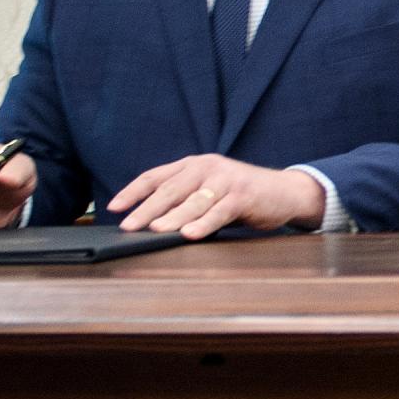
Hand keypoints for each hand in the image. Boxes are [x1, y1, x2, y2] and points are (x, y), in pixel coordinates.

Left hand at [107, 154, 325, 238]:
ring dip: (172, 217)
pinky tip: (190, 234)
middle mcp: (207, 167)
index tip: (114, 207)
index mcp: (193, 165)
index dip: (133, 192)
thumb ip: (185, 201)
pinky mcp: (243, 195)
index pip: (155, 176)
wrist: (285, 191)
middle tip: (129, 226)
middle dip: (146, 209)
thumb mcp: (209, 192)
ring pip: (193, 201)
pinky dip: (204, 224)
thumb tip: (151, 223)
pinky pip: (219, 211)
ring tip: (155, 230)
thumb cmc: (241, 196)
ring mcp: (225, 180)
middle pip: (170, 189)